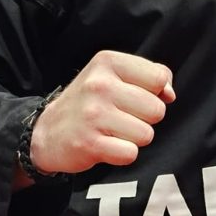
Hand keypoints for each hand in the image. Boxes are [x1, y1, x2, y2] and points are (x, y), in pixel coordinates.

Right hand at [29, 50, 175, 174]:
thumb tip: (170, 94)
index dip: (156, 92)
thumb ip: (148, 77)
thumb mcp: (113, 75)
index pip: (159, 78)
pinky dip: (123, 154)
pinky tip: (107, 145)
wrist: (46, 131)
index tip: (138, 97)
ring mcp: (93, 114)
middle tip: (123, 117)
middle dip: (146, 118)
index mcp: (108, 62)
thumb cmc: (89, 102)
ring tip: (114, 131)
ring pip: (146, 134)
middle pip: (157, 109)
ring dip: (134, 138)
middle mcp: (99, 84)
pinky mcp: (89, 143)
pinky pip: (130, 154)